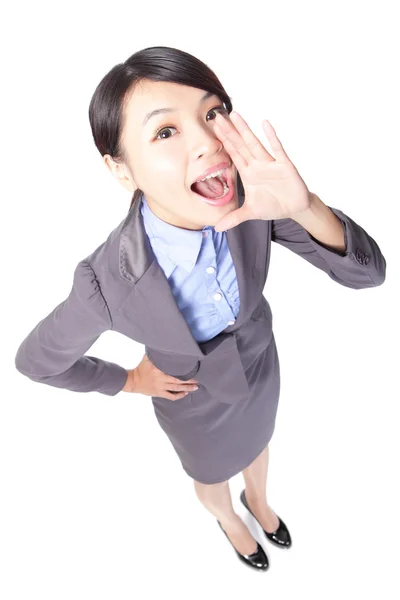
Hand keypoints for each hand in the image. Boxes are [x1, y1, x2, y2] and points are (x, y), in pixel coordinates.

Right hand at [123, 354, 198, 399]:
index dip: (183, 369)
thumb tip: (164, 344)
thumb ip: (156, 353)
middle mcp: (160, 378)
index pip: (172, 369)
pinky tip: (185, 393)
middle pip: (177, 380)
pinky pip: (171, 396)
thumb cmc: (142, 368)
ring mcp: (160, 387)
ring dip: (187, 388)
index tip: (192, 367)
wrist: (133, 381)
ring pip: (176, 389)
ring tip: (196, 387)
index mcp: (158, 369)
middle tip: (198, 380)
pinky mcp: (159, 393)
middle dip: (189, 381)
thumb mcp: (147, 358)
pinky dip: (179, 396)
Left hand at [212, 111, 311, 231]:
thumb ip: (234, 218)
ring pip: (254, 144)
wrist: (295, 207)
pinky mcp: (284, 165)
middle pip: (240, 145)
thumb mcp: (251, 213)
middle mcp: (257, 165)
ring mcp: (270, 163)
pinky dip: (272, 137)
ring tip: (235, 115)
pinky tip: (265, 124)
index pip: (233, 154)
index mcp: (248, 173)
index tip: (212, 128)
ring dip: (245, 131)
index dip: (223, 142)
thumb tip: (217, 227)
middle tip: (217, 116)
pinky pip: (277, 149)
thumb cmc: (273, 205)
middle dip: (229, 132)